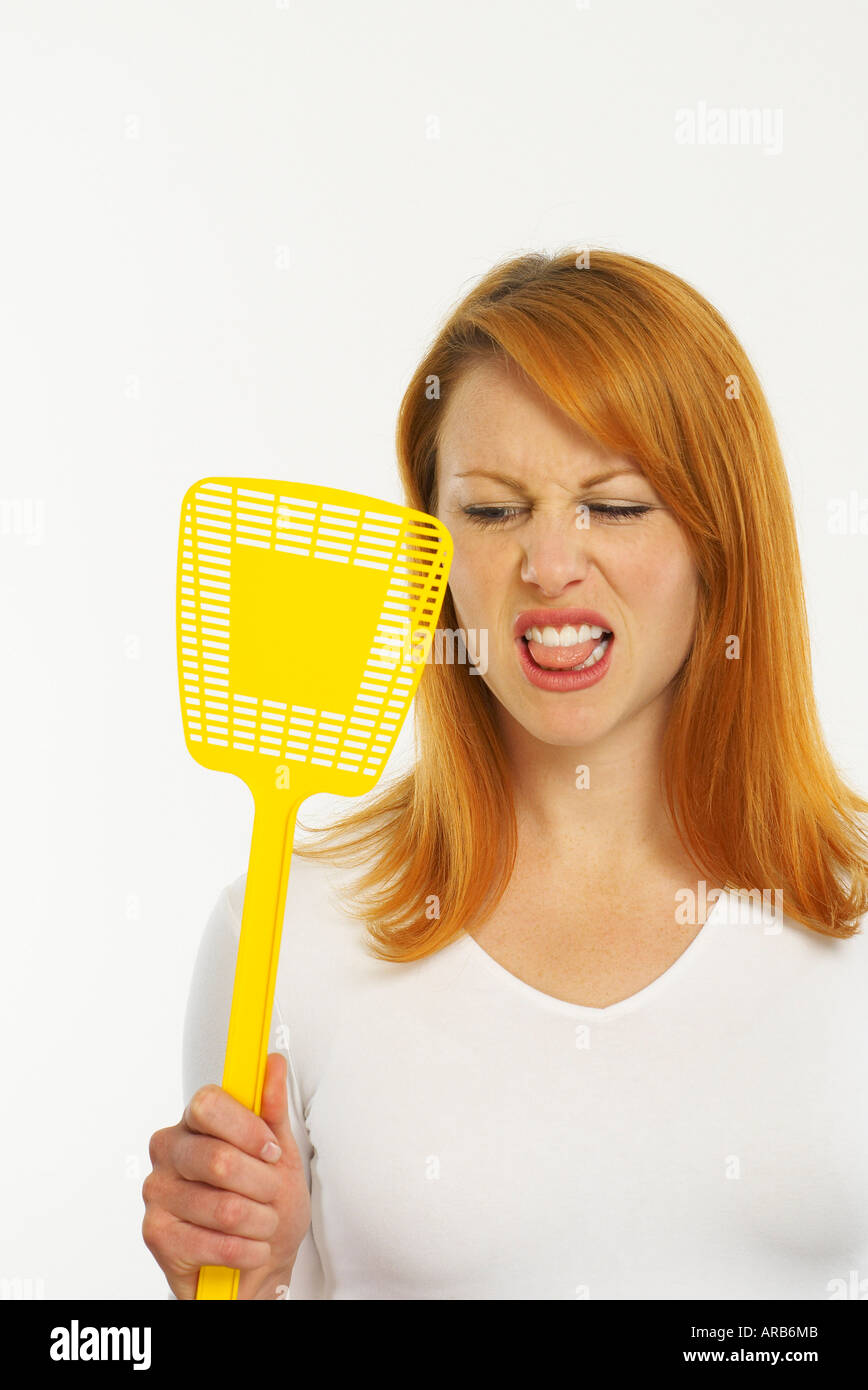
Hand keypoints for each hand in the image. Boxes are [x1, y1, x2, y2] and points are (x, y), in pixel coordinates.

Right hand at [142, 1052, 311, 1298]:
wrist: (261, 1260)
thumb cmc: (266, 1200)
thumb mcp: (279, 1152)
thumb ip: (271, 1108)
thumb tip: (272, 1062)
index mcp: (193, 1122)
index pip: (208, 1104)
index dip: (246, 1129)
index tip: (271, 1151)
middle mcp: (167, 1151)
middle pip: (218, 1159)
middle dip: (262, 1184)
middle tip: (272, 1194)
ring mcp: (156, 1193)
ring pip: (223, 1207)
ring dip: (260, 1222)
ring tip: (263, 1225)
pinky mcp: (156, 1235)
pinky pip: (216, 1243)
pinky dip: (247, 1250)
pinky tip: (251, 1249)